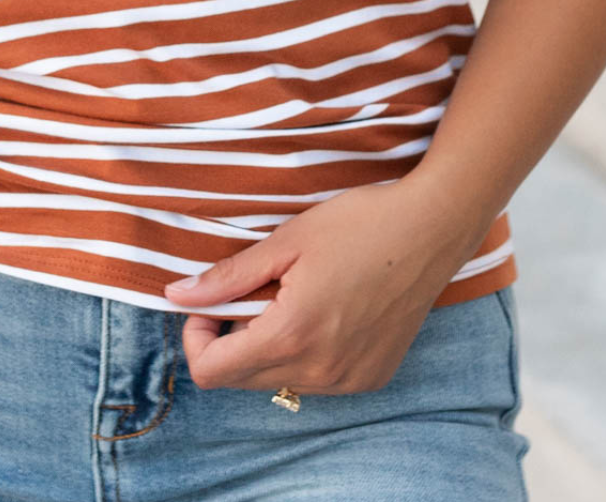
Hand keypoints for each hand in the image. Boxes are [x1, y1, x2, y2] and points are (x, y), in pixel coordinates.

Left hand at [162, 171, 483, 395]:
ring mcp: (349, 381)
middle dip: (230, 338)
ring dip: (267, 345)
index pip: (213, 372)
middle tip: (252, 289)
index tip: (208, 301)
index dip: (196, 337)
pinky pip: (315, 380)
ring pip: (278, 380)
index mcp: (292, 334)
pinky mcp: (371, 378)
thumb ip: (228, 276)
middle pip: (242, 379)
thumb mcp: (286, 241)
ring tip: (293, 295)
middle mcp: (321, 371)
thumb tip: (175, 294)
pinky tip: (324, 310)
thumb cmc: (358, 224)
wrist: (430, 229)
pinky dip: (303, 352)